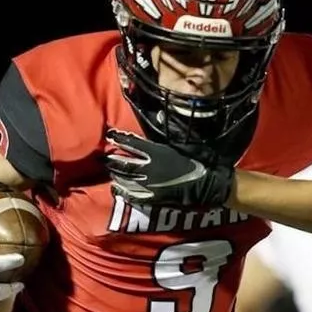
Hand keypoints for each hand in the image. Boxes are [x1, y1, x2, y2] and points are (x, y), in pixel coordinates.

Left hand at [104, 129, 233, 206]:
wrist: (208, 185)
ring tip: (109, 171)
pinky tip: (117, 190)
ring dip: (116, 175)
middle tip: (103, 158)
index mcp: (157, 152)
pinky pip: (135, 195)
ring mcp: (150, 184)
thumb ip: (171, 129)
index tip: (110, 135)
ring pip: (127, 179)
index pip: (132, 143)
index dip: (120, 139)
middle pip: (125, 163)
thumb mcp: (186, 141)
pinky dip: (124, 192)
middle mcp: (150, 168)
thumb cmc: (199, 161)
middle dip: (112, 160)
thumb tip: (158, 114)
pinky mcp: (154, 197)